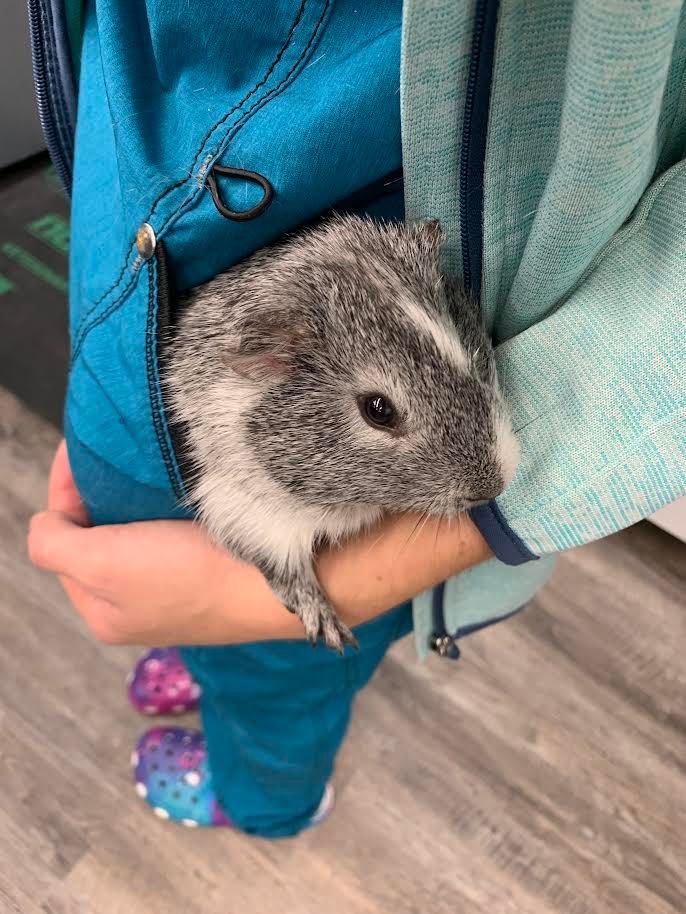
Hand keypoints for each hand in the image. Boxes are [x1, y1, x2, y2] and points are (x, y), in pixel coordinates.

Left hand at [27, 440, 295, 644]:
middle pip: (97, 536)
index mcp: (101, 611)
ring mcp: (177, 589)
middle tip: (116, 456)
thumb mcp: (102, 563)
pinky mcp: (212, 570)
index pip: (59, 540)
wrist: (279, 584)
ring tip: (147, 469)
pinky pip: (173, 534)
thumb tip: (44, 522)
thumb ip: (53, 543)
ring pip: (136, 533)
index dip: (64, 493)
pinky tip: (179, 492)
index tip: (82, 450)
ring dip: (134, 501)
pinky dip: (167, 510)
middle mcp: (135, 605)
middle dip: (100, 497)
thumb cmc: (191, 575)